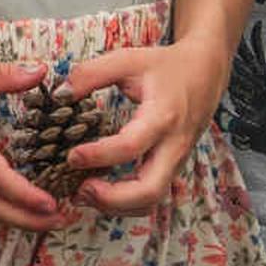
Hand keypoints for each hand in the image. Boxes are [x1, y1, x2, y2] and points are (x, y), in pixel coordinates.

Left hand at [58, 34, 233, 214]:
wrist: (205, 72)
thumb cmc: (165, 67)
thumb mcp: (128, 60)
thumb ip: (91, 73)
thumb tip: (60, 95)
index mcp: (163, 116)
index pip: (131, 146)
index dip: (99, 156)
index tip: (72, 156)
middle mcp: (173, 145)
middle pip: (150, 190)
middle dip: (112, 199)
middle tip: (79, 189)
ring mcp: (175, 161)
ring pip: (152, 201)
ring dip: (116, 206)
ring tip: (83, 193)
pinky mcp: (172, 168)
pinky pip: (151, 197)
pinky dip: (125, 203)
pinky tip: (99, 192)